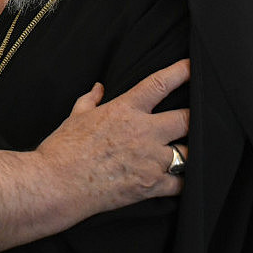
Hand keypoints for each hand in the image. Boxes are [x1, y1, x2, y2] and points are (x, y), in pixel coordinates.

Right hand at [0, 59, 189, 250]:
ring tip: (185, 154)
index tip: (192, 67)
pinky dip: (181, 182)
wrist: (57, 183)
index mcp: (125, 110)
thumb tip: (98, 88)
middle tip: (195, 120)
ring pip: (188, 153)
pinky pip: (181, 183)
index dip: (180, 72)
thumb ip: (90, 100)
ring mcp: (150, 160)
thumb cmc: (63, 149)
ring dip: (187, 153)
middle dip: (194, 118)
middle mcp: (143, 132)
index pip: (159, 84)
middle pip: (186, 119)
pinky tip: (179, 180)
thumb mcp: (75, 117)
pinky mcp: (151, 185)